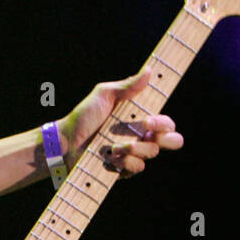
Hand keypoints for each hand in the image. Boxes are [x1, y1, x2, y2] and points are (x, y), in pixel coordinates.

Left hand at [58, 72, 182, 176]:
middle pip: (173, 141)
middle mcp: (141, 137)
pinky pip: (137, 168)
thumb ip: (127, 86)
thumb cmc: (83, 117)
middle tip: (144, 133)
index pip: (167, 123)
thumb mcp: (104, 95)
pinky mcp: (124, 169)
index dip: (164, 123)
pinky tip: (111, 158)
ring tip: (113, 147)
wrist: (66, 142)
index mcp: (141, 119)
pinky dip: (126, 163)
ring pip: (152, 154)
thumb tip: (149, 70)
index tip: (147, 121)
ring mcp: (134, 154)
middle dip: (166, 139)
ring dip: (134, 149)